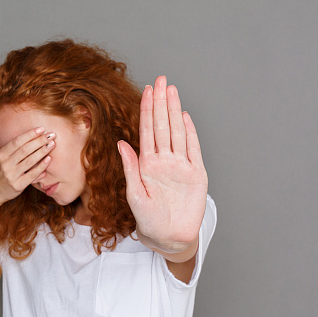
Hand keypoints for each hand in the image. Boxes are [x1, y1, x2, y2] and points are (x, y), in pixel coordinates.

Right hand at [0, 122, 54, 202]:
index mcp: (1, 154)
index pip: (17, 142)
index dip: (29, 134)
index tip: (41, 129)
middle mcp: (5, 164)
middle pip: (25, 150)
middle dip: (39, 141)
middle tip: (51, 135)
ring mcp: (12, 175)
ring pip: (30, 161)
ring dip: (42, 152)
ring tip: (52, 144)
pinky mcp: (18, 185)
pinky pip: (32, 175)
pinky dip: (41, 167)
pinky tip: (49, 159)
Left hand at [117, 76, 207, 252]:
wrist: (168, 236)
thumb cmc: (148, 219)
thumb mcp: (134, 193)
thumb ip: (130, 167)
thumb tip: (121, 143)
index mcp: (147, 164)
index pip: (147, 131)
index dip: (147, 110)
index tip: (146, 90)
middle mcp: (164, 161)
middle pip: (162, 126)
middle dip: (161, 102)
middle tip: (161, 80)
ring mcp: (181, 165)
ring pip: (177, 132)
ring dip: (174, 111)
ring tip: (171, 90)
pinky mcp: (196, 174)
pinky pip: (193, 149)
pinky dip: (190, 132)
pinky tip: (184, 116)